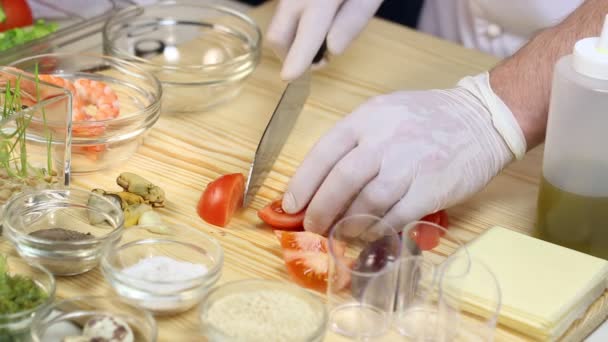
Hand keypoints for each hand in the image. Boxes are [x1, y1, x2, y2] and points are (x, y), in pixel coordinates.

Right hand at [266, 0, 382, 80]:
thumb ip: (353, 21)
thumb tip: (332, 50)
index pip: (306, 32)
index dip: (297, 57)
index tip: (289, 77)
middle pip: (278, 35)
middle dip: (291, 55)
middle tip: (319, 58)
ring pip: (279, 25)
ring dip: (295, 41)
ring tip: (323, 34)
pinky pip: (285, 12)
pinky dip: (297, 24)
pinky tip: (318, 18)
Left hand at [282, 73, 526, 235]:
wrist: (482, 118)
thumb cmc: (427, 118)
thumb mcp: (385, 113)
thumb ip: (355, 142)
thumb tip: (322, 182)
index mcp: (367, 118)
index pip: (323, 153)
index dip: (302, 183)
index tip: (291, 205)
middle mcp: (385, 139)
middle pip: (341, 180)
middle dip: (320, 209)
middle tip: (312, 226)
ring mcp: (409, 163)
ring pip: (367, 202)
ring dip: (347, 224)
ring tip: (339, 233)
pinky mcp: (431, 188)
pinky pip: (396, 216)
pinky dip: (378, 230)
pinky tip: (370, 234)